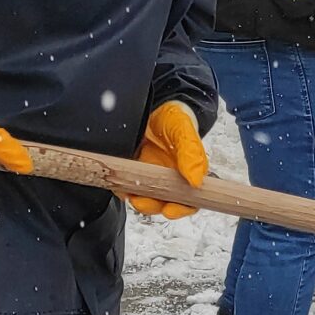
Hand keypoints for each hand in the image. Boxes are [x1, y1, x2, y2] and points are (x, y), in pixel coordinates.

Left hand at [128, 99, 207, 218]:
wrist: (154, 104)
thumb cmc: (175, 118)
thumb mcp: (184, 131)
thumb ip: (192, 154)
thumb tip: (197, 182)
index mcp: (187, 173)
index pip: (189, 200)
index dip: (181, 208)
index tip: (170, 210)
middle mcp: (168, 178)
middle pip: (163, 203)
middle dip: (152, 205)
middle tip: (141, 201)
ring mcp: (148, 175)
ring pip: (143, 197)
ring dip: (136, 198)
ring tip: (128, 192)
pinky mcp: (130, 170)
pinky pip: (124, 185)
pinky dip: (121, 187)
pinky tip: (118, 182)